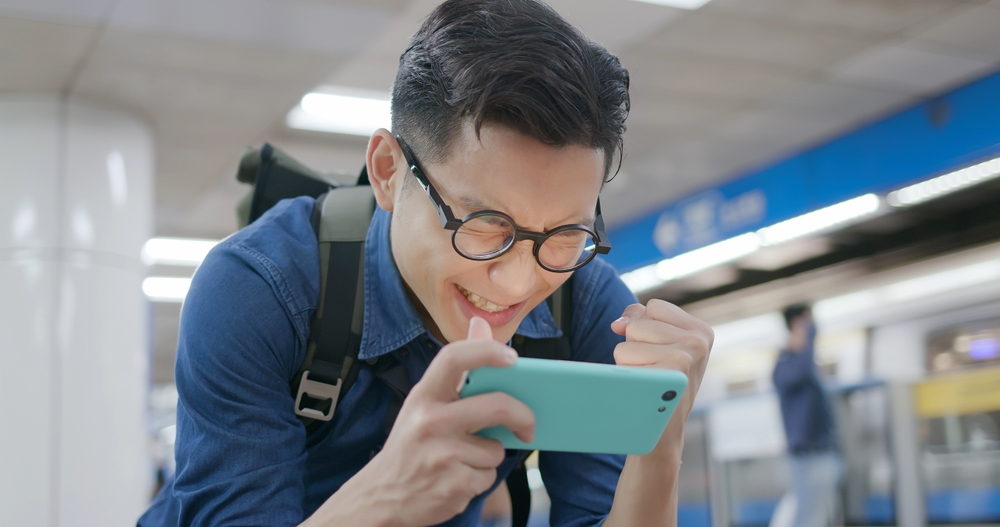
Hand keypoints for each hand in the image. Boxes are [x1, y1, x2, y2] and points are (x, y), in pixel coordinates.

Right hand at [317, 317, 534, 526]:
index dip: (487, 351)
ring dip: (488, 457)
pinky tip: (457, 479)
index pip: (453, 357)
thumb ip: (457, 368)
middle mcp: (430, 422)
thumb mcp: (424, 403)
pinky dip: (480, 479)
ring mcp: (442, 455)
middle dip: (522, 416)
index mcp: (423, 396)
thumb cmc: (412, 443)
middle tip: (528, 425)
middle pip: (496, 407)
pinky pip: (489, 476)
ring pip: (495, 449)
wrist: (381, 497)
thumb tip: (481, 323)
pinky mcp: (454, 484)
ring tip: (462, 460)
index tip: (513, 358)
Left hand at [610, 299, 712, 458]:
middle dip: (635, 346)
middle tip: (652, 373)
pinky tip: (641, 390)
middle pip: (638, 324)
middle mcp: (699, 341)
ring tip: (647, 381)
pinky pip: (623, 355)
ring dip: (628, 361)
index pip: (653, 307)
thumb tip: (619, 324)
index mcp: (702, 331)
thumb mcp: (658, 346)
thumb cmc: (656, 386)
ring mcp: (687, 356)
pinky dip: (624, 372)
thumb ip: (639, 319)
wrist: (661, 435)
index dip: (643, 328)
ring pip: (627, 339)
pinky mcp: (669, 371)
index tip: (657, 354)